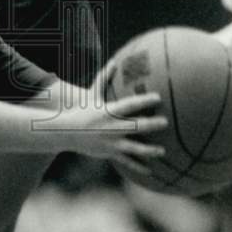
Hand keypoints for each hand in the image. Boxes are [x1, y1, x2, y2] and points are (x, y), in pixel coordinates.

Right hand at [33, 63, 167, 172]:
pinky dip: (138, 166)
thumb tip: (114, 61)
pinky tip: (150, 171)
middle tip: (166, 122)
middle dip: (151, 124)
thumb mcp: (93, 94)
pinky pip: (127, 161)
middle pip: (135, 126)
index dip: (144, 100)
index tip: (158, 97)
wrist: (66, 132)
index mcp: (109, 111)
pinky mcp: (109, 153)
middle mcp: (111, 127)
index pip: (130, 104)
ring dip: (149, 150)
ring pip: (134, 148)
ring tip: (163, 151)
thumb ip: (104, 77)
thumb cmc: (83, 111)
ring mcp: (111, 142)